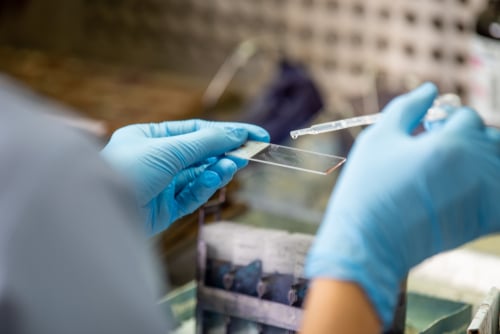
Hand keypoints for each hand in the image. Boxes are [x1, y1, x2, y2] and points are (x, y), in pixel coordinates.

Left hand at [101, 119, 268, 234]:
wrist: (101, 213)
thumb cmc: (127, 170)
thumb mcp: (169, 149)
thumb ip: (205, 142)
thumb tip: (237, 134)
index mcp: (149, 138)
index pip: (195, 131)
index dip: (226, 131)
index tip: (254, 134)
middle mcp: (155, 160)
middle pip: (199, 153)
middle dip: (224, 152)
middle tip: (252, 151)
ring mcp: (161, 185)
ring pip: (199, 175)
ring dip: (217, 169)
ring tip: (234, 165)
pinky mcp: (165, 209)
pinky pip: (191, 195)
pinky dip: (205, 187)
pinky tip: (215, 178)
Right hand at [305, 83, 499, 328]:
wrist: (370, 241)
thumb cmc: (368, 189)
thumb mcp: (378, 139)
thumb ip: (407, 108)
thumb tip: (430, 89)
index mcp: (451, 144)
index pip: (467, 117)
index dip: (444, 122)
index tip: (425, 134)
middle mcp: (477, 167)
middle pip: (491, 139)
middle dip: (468, 139)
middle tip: (438, 153)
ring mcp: (484, 196)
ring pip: (499, 164)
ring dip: (481, 161)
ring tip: (451, 171)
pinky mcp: (484, 221)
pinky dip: (491, 190)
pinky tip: (465, 192)